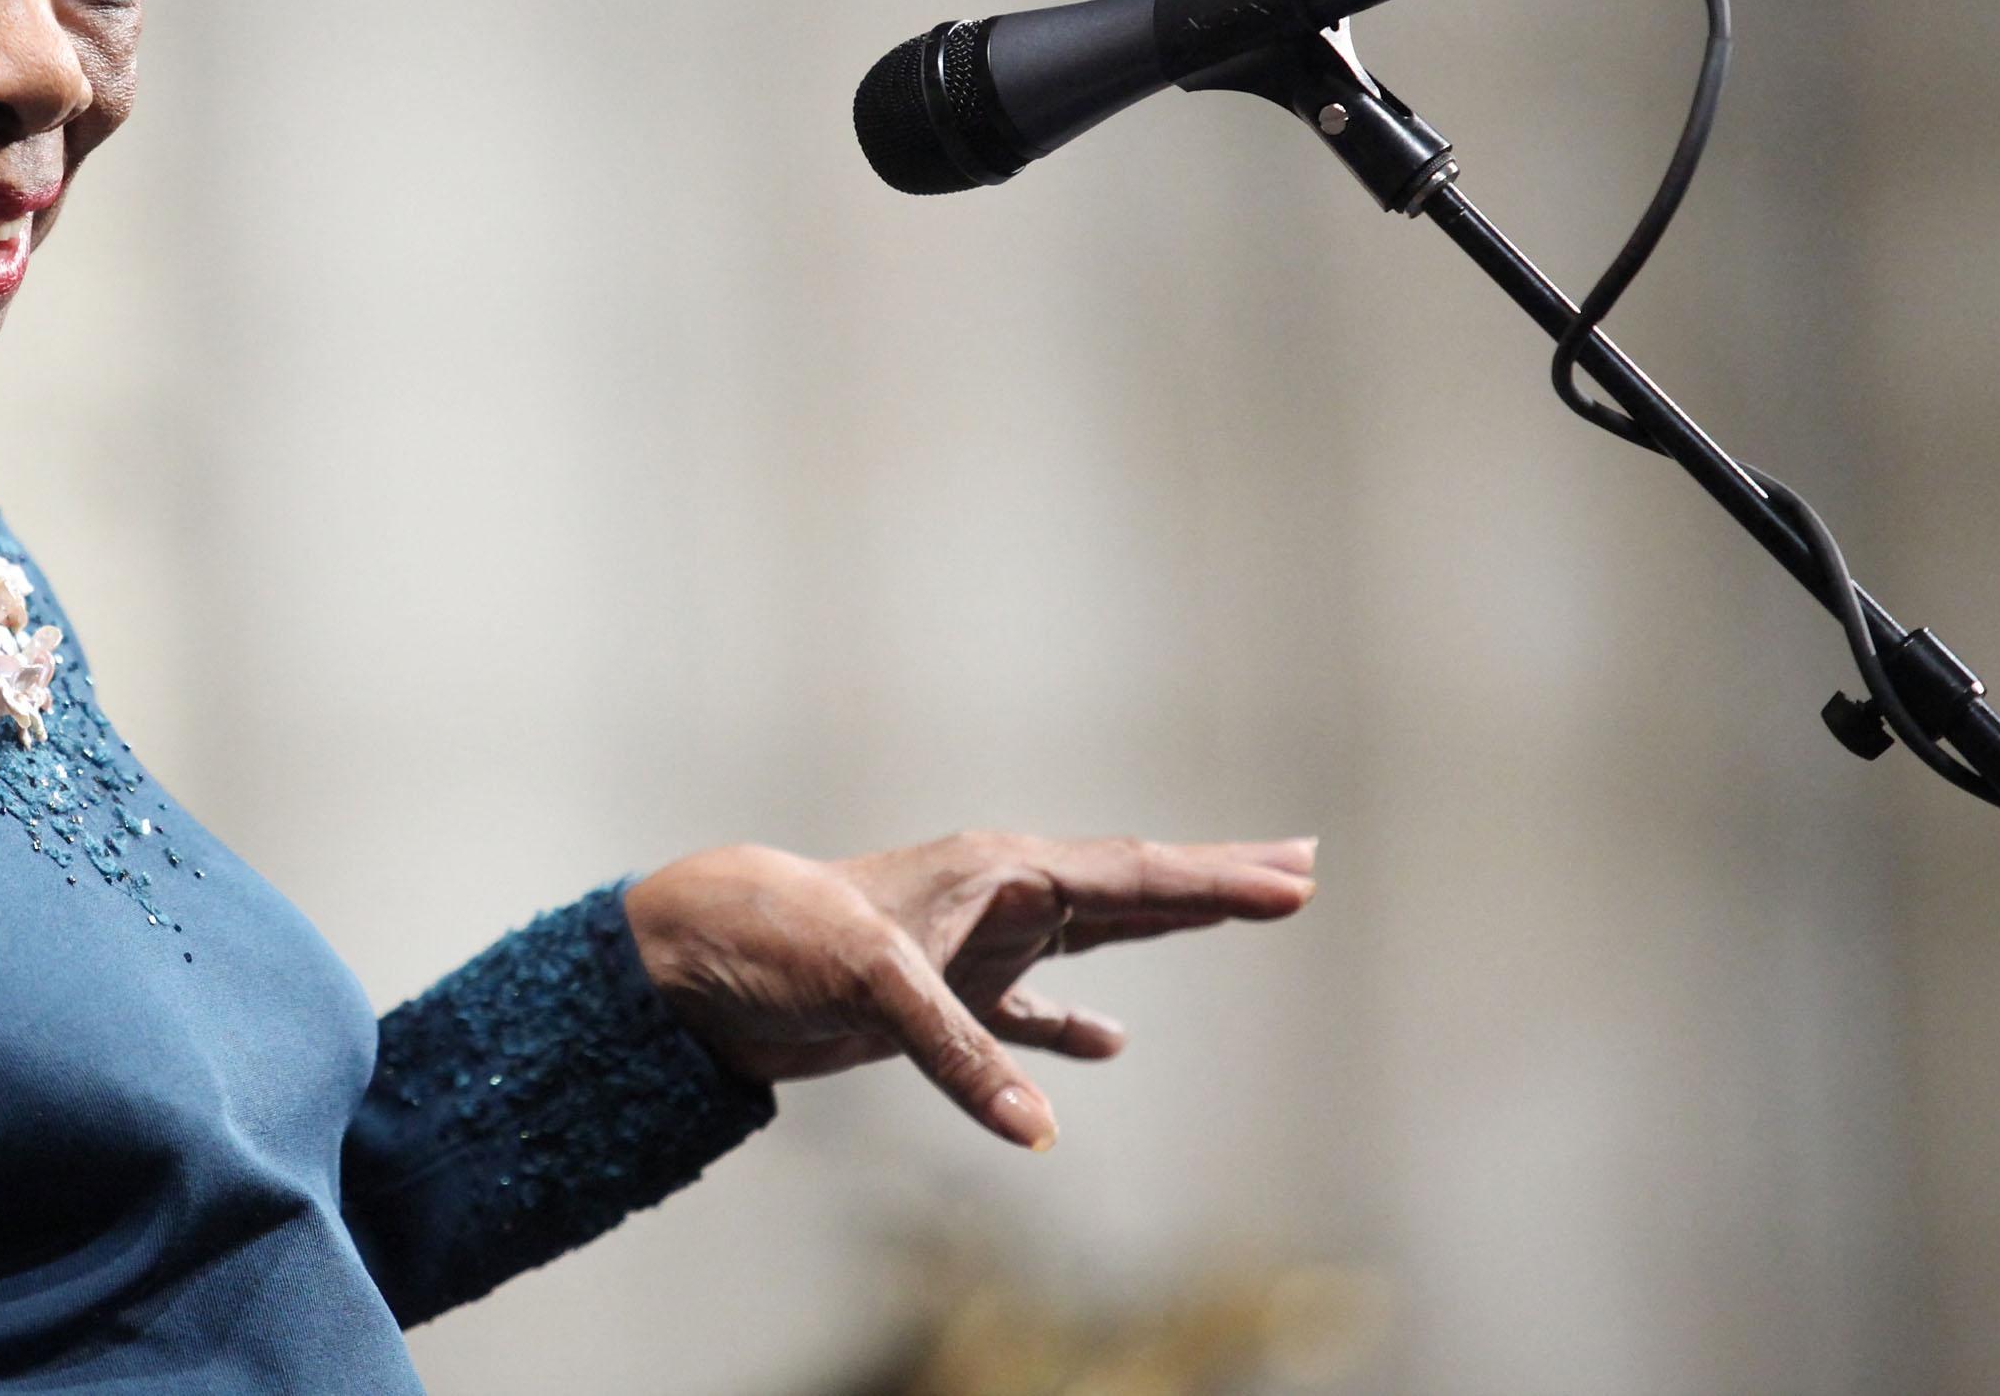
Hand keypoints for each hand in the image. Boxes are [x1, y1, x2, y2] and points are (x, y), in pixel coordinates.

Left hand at [621, 831, 1316, 1150]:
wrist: (696, 954)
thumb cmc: (780, 937)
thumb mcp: (873, 986)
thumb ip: (961, 1053)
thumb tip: (1042, 1132)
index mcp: (996, 871)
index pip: (1130, 873)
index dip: (1216, 881)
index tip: (1296, 878)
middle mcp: (996, 896)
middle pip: (1131, 887)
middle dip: (1216, 880)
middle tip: (1303, 867)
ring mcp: (972, 945)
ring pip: (1094, 935)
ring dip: (1165, 929)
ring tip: (1237, 913)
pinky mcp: (937, 998)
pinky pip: (1027, 1011)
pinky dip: (1071, 1028)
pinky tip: (1111, 1047)